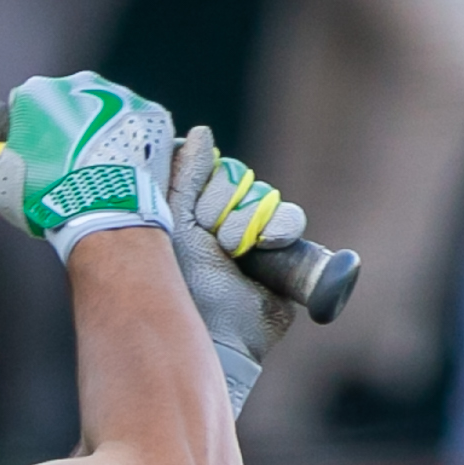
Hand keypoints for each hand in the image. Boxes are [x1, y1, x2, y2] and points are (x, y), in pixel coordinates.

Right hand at [0, 71, 172, 262]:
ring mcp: (121, 97)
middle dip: (68, 128)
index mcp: (38, 91)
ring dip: (101, 135)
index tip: (34, 156)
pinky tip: (124, 171)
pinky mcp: (153, 115)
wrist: (104, 211)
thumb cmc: (47, 196)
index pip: (26, 104)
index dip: (28, 132)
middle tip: (68, 167)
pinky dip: (132, 145)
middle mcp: (81, 83)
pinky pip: (138, 128)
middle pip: (69, 103)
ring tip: (99, 173)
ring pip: (106, 113)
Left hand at [163, 125, 303, 412]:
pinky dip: (281, 225)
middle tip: (211, 234)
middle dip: (223, 202)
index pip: (210, 173)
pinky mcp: (281, 258)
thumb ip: (185, 174)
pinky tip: (266, 241)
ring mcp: (254, 240)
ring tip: (232, 247)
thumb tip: (201, 132)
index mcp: (193, 214)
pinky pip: (290, 220)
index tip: (194, 209)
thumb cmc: (176, 282)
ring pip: (264, 198)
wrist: (205, 332)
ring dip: (248, 216)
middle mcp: (224, 224)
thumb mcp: (172, 220)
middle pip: (237, 181)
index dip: (205, 183)